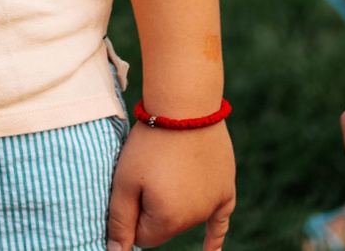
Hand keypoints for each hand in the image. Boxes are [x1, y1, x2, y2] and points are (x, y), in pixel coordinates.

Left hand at [105, 122, 234, 250]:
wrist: (186, 106)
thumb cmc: (149, 143)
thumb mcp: (124, 180)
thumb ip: (119, 221)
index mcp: (168, 220)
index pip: (143, 237)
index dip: (132, 213)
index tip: (131, 186)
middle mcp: (194, 219)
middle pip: (165, 228)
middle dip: (153, 208)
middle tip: (149, 172)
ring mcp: (213, 205)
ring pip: (186, 217)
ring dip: (176, 202)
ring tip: (170, 167)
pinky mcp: (225, 190)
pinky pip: (221, 222)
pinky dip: (214, 238)